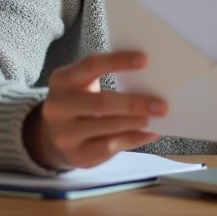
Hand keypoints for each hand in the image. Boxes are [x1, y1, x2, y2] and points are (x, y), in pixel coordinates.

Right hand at [24, 51, 165, 169]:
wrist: (55, 137)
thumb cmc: (80, 101)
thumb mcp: (84, 84)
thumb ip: (107, 77)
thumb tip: (149, 78)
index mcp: (61, 80)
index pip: (90, 65)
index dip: (117, 61)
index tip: (144, 60)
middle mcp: (57, 107)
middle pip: (100, 102)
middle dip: (133, 103)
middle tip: (161, 104)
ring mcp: (64, 134)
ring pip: (107, 127)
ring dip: (136, 122)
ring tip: (156, 117)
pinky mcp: (76, 155)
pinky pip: (110, 147)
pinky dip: (133, 139)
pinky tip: (149, 133)